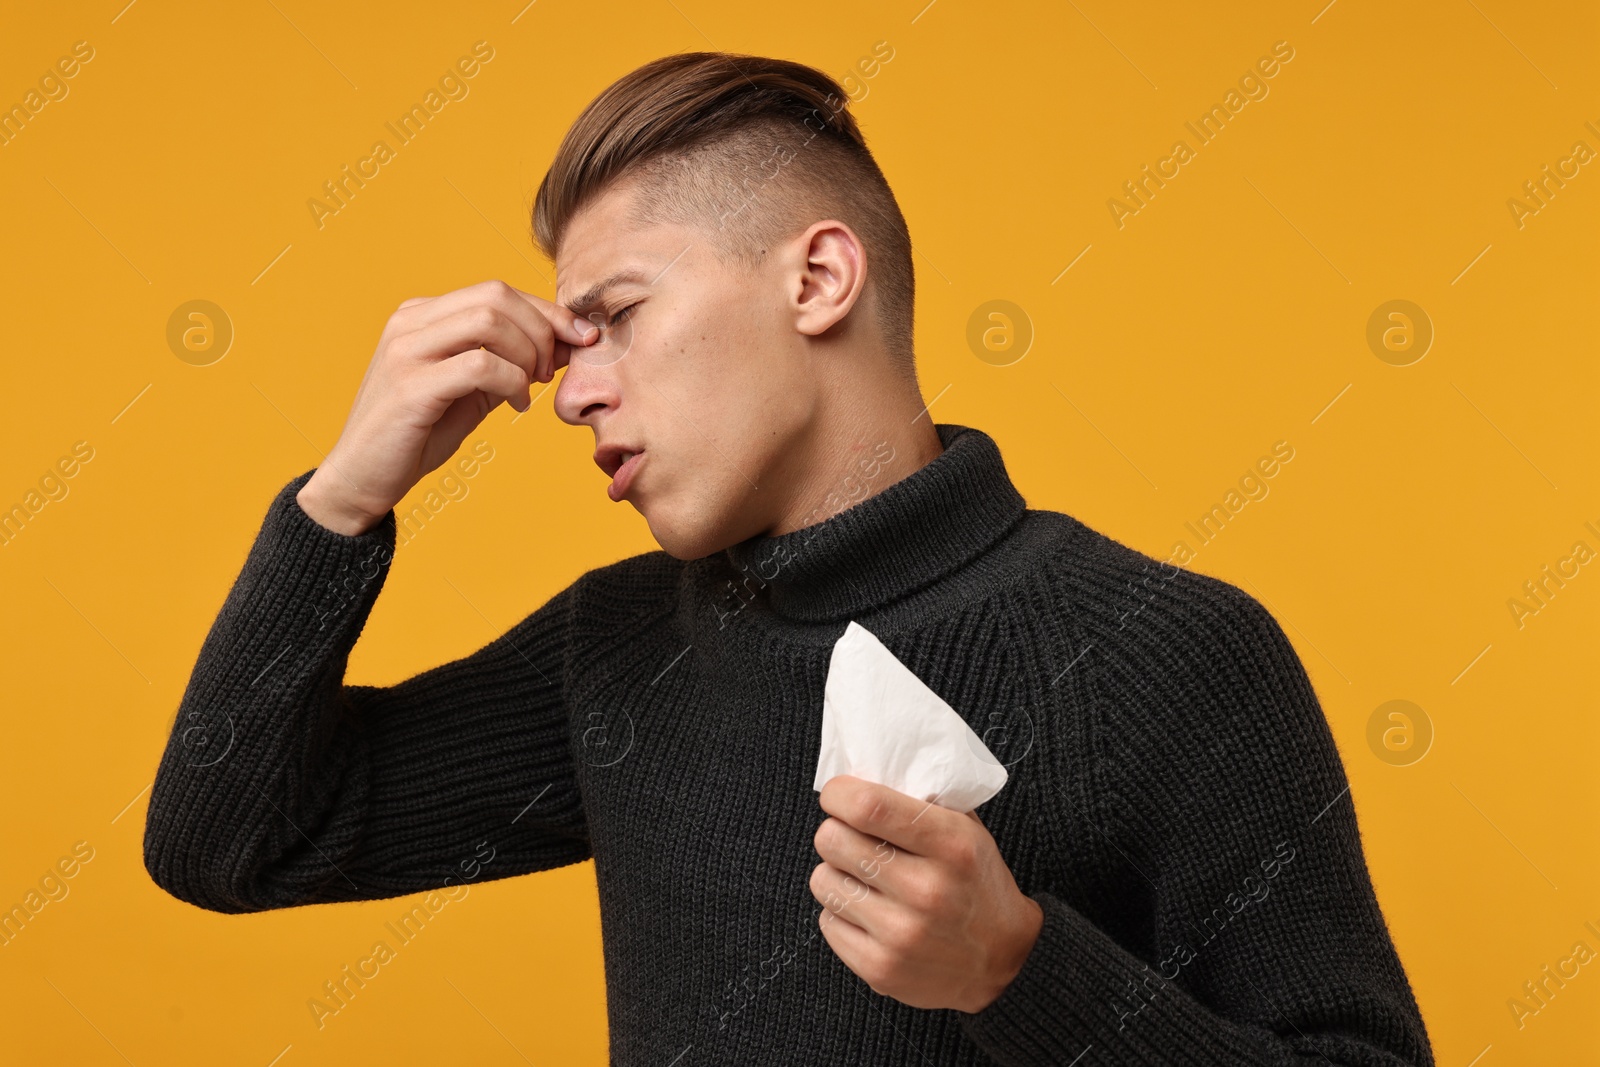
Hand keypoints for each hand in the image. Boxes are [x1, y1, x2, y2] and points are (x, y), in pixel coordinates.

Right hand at [298, 279, 599, 533]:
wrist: (362, 478)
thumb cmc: (418, 434)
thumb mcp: (472, 391)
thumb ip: (509, 363)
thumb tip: (565, 343)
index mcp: (421, 315)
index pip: (495, 291)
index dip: (547, 311)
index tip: (581, 337)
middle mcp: (409, 322)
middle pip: (496, 296)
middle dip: (541, 329)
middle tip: (551, 370)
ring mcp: (406, 350)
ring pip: (488, 321)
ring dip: (527, 354)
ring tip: (531, 386)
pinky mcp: (410, 386)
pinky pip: (479, 365)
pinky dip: (511, 382)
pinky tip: (515, 405)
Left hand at [810, 774, 1043, 1013]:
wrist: (1005, 961)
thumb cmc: (977, 884)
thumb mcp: (967, 831)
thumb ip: (921, 802)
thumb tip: (861, 776)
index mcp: (950, 845)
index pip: (868, 806)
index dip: (838, 794)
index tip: (837, 795)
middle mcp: (925, 890)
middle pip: (833, 840)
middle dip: (835, 831)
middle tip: (851, 838)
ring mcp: (901, 934)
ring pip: (823, 880)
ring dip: (836, 873)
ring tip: (863, 877)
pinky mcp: (880, 969)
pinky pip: (826, 922)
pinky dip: (841, 913)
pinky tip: (869, 912)